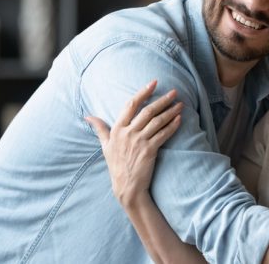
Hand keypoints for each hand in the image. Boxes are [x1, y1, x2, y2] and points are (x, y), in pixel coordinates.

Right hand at [85, 80, 182, 207]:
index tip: (154, 83)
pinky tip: (179, 118)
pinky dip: (172, 125)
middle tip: (174, 91)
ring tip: (180, 104)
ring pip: (157, 121)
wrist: (126, 187)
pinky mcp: (149, 150)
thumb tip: (88, 116)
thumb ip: (100, 129)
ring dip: (171, 111)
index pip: (130, 104)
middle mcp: (128, 133)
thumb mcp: (105, 146)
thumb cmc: (116, 165)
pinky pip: (163, 134)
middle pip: (147, 110)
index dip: (143, 92)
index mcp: (117, 129)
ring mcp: (139, 141)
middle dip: (162, 99)